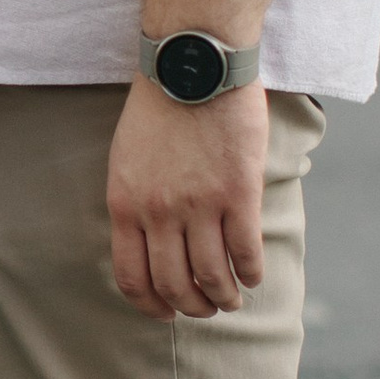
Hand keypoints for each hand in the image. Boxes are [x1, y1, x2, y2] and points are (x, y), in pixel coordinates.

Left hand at [106, 79, 267, 320]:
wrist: (192, 64)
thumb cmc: (159, 107)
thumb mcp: (126, 159)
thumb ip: (135, 202)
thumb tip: (147, 244)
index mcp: (126, 205)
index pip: (132, 278)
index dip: (150, 306)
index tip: (166, 313)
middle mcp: (159, 212)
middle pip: (174, 285)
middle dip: (192, 308)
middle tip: (207, 308)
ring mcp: (199, 204)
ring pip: (212, 276)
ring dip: (225, 297)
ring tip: (233, 299)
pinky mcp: (238, 192)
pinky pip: (245, 251)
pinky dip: (250, 272)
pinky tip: (253, 274)